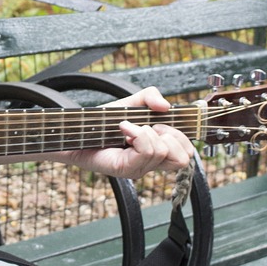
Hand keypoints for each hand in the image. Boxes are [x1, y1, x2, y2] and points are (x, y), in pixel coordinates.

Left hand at [62, 87, 193, 178]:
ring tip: (130, 127)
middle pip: (183, 157)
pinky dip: (137, 133)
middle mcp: (151, 163)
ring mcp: (140, 168)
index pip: (188, 152)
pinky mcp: (125, 168)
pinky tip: (124, 128)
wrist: (78, 131)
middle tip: (148, 127)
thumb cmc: (104, 121)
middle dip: (169, 134)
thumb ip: (151, 97)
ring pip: (163, 150)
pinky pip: (146, 150)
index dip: (182, 133)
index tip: (162, 122)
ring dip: (147, 131)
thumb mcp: (132, 103)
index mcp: (158, 150)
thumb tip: (166, 106)